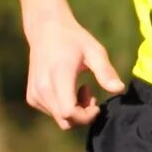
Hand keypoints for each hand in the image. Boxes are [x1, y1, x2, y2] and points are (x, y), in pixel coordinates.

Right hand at [24, 11, 125, 129]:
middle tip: (91, 95)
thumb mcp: (94, 51)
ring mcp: (35, 94)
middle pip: (65, 121)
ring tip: (82, 89)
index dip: (86, 116)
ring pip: (59, 119)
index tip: (97, 104)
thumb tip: (119, 89)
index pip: (68, 113)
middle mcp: (42, 88)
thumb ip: (106, 72)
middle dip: (83, 116)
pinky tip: (69, 91)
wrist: (45, 30)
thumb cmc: (74, 39)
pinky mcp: (32, 97)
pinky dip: (64, 108)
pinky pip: (52, 114)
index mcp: (57, 77)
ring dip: (75, 112)